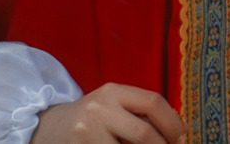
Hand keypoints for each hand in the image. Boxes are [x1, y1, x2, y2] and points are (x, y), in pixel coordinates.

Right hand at [33, 83, 184, 143]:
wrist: (47, 128)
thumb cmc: (90, 119)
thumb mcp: (111, 105)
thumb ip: (139, 112)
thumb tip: (178, 132)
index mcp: (112, 91)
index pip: (152, 102)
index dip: (173, 122)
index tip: (182, 137)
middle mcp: (99, 109)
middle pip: (143, 132)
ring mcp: (86, 132)